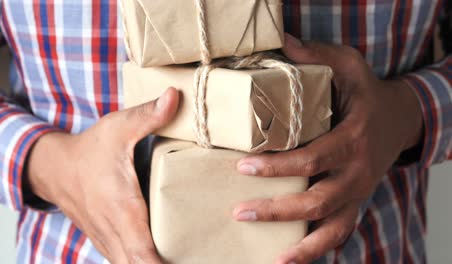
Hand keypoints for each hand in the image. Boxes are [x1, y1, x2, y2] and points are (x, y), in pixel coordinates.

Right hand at [25, 88, 178, 262]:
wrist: (55, 168)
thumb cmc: (89, 149)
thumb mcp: (118, 127)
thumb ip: (148, 115)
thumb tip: (175, 96)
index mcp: (121, 207)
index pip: (141, 252)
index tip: (183, 263)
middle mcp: (114, 230)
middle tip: (199, 259)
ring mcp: (108, 239)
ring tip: (187, 257)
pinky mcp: (107, 239)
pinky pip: (125, 261)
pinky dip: (142, 262)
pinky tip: (166, 257)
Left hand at [233, 35, 423, 263]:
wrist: (399, 119)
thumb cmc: (367, 93)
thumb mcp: (349, 67)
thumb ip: (316, 58)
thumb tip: (281, 43)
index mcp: (353, 138)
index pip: (312, 158)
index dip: (278, 165)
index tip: (242, 165)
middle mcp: (357, 171)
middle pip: (318, 200)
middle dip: (278, 209)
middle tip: (240, 211)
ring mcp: (358, 191)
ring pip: (331, 225)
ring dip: (301, 243)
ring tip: (270, 257)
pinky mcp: (355, 201)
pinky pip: (340, 232)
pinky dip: (318, 250)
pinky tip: (290, 260)